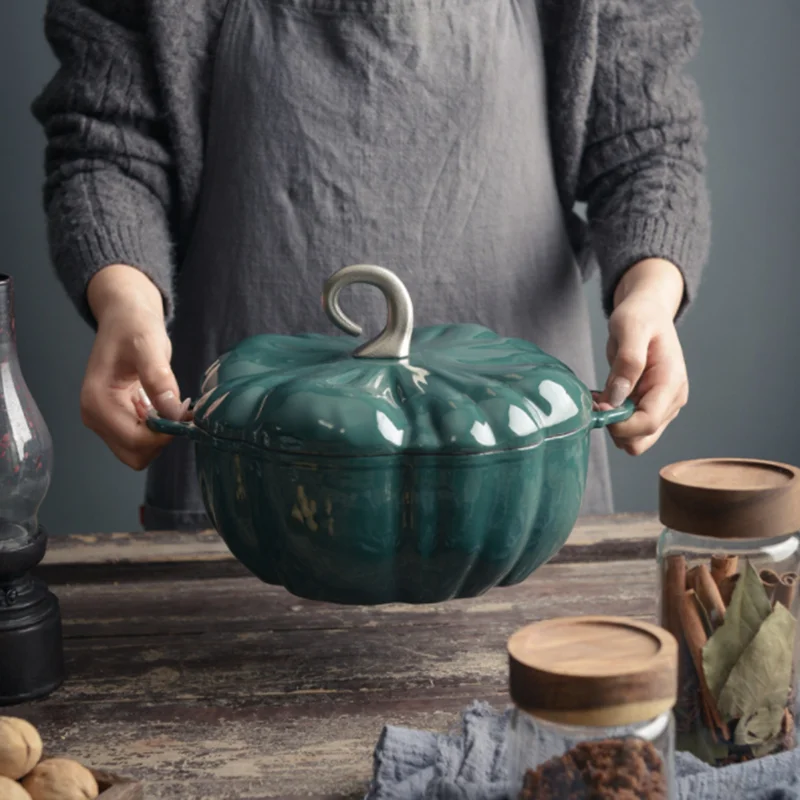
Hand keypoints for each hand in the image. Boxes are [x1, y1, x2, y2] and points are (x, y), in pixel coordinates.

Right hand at [81, 265, 188, 470]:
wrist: (125, 317)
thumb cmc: (133, 326)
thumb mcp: (149, 345)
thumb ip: (158, 378)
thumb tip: (173, 412)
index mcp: (97, 401)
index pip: (134, 441)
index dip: (164, 434)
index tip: (183, 413)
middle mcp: (96, 417)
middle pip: (135, 454)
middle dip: (161, 439)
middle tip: (179, 410)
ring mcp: (105, 420)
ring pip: (140, 451)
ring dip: (161, 435)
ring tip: (173, 403)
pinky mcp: (117, 419)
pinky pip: (142, 439)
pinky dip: (159, 429)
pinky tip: (166, 405)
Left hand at [596, 259, 688, 455]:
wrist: (648, 311)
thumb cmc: (640, 316)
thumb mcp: (630, 328)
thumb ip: (627, 363)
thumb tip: (615, 400)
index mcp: (670, 383)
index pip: (648, 423)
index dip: (619, 424)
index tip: (597, 407)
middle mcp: (671, 400)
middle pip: (642, 439)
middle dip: (615, 429)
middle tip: (595, 403)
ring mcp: (661, 405)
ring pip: (635, 438)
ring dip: (612, 424)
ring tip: (597, 398)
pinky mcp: (648, 405)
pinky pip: (630, 426)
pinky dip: (613, 419)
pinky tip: (602, 398)